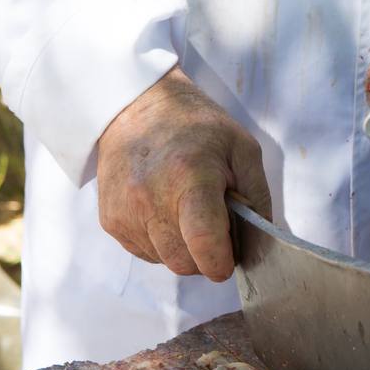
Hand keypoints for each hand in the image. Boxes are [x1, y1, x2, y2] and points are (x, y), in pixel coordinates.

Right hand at [97, 67, 271, 281]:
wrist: (136, 106)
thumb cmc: (196, 127)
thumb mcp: (242, 150)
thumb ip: (257, 199)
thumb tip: (260, 244)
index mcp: (189, 177)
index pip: (204, 243)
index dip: (221, 262)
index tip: (229, 260)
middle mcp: (150, 198)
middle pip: (184, 262)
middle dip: (205, 257)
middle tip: (214, 230)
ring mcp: (125, 211)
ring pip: (165, 261)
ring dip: (183, 249)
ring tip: (187, 212)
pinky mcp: (110, 220)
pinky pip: (145, 252)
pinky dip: (162, 243)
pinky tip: (166, 212)